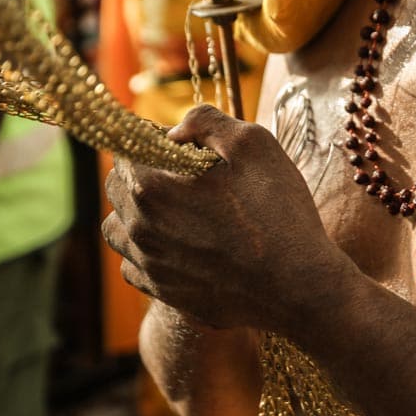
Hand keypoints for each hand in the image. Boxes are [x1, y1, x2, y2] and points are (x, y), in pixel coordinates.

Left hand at [102, 105, 356, 332]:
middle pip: (115, 188)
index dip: (154, 140)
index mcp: (151, 188)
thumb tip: (177, 130)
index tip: (185, 145)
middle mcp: (140, 230)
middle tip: (186, 174)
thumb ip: (206, 121)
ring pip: (117, 230)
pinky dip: (148, 251)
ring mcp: (151, 266)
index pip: (125, 150)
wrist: (299, 286)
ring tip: (177, 210)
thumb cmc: (279, 213)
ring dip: (137, 213)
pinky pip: (135, 267)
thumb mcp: (253, 145)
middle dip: (143, 172)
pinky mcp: (166, 294)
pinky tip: (181, 245)